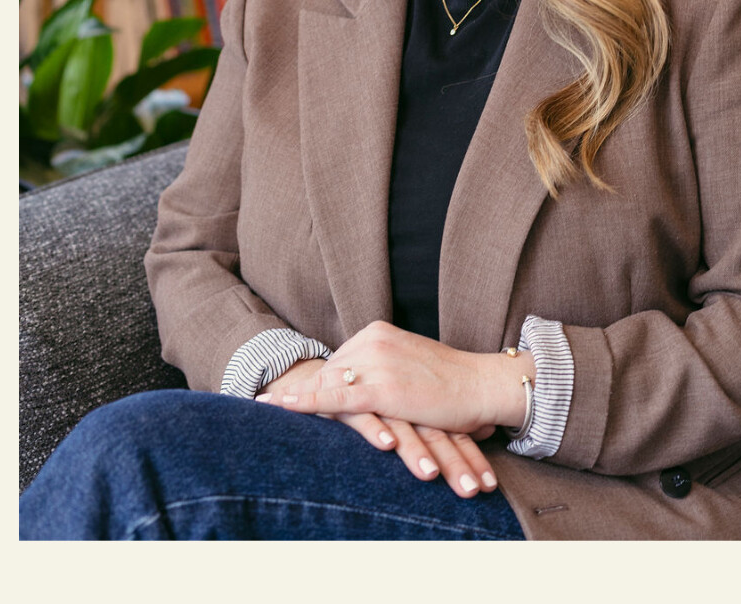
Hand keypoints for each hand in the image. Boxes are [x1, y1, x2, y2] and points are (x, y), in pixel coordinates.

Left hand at [258, 351, 500, 498]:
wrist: (480, 385)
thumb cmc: (451, 382)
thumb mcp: (409, 366)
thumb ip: (382, 369)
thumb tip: (361, 385)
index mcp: (377, 333)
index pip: (336, 360)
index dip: (310, 380)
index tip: (279, 389)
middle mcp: (372, 341)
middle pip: (326, 371)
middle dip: (296, 390)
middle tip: (260, 401)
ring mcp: (376, 363)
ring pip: (324, 384)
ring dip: (291, 398)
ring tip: (260, 407)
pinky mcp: (382, 388)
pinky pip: (334, 398)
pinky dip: (303, 403)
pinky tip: (279, 407)